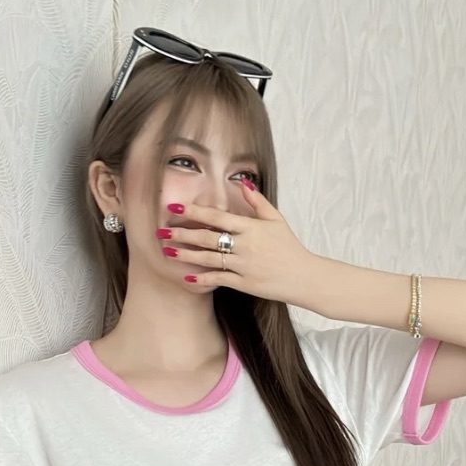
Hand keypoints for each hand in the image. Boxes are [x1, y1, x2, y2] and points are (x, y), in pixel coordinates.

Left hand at [158, 179, 322, 304]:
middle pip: (207, 238)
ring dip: (186, 255)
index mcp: (251, 228)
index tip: (175, 208)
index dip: (195, 212)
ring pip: (209, 259)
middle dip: (182, 234)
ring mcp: (243, 266)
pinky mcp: (244, 284)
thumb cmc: (289, 247)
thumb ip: (257, 201)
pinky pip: (219, 280)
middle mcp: (245, 246)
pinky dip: (203, 278)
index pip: (217, 217)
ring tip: (168, 252)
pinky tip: (188, 277)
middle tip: (162, 232)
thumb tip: (242, 182)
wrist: (304, 276)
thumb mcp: (276, 220)